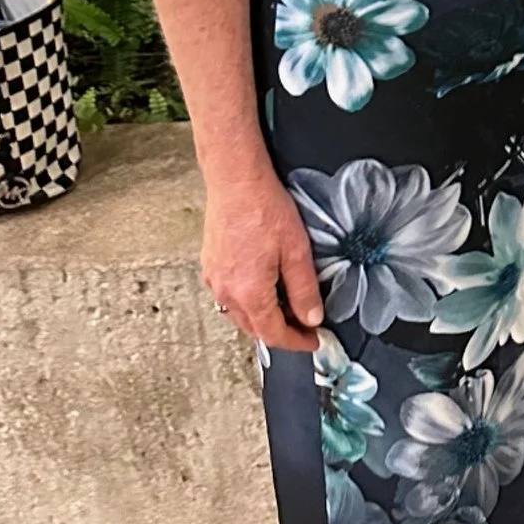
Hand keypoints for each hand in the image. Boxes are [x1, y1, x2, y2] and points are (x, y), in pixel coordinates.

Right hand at [201, 169, 325, 351]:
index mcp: (248, 293)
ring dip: (263, 319)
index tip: (314, 341)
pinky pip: (228, 297)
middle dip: (280, 332)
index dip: (296, 342)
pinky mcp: (209, 266)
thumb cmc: (264, 209)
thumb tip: (311, 318)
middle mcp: (225, 292)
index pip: (273, 334)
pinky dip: (248, 303)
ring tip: (288, 309)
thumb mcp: (296, 251)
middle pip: (254, 329)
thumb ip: (304, 290)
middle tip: (305, 326)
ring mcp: (214, 280)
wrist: (235, 181)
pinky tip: (263, 289)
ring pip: (239, 315)